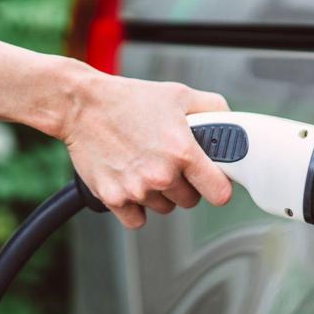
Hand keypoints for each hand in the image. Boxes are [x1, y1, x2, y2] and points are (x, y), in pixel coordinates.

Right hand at [60, 72, 232, 228]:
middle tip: (169, 162)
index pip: (220, 193)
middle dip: (184, 185)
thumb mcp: (178, 94)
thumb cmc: (127, 99)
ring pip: (163, 208)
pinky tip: (130, 181)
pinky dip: (136, 207)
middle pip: (190, 201)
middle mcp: (161, 175)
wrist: (81, 105)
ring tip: (145, 165)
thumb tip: (231, 124)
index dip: (218, 186)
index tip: (212, 181)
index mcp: (182, 151)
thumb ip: (213, 109)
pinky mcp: (114, 199)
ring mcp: (136, 190)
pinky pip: (137, 219)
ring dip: (159, 194)